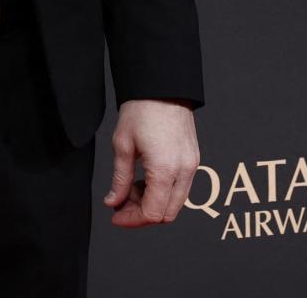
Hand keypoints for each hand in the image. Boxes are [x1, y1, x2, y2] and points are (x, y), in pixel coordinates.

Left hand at [102, 98, 198, 227]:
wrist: (162, 86)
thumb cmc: (141, 110)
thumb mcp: (122, 146)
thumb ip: (119, 179)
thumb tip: (113, 201)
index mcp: (165, 170)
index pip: (153, 213)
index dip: (133, 219)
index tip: (116, 215)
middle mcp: (184, 170)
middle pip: (167, 213)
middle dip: (142, 214)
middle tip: (121, 205)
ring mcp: (192, 165)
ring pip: (175, 202)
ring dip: (153, 203)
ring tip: (130, 189)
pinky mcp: (193, 158)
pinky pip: (181, 187)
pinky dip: (163, 191)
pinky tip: (144, 179)